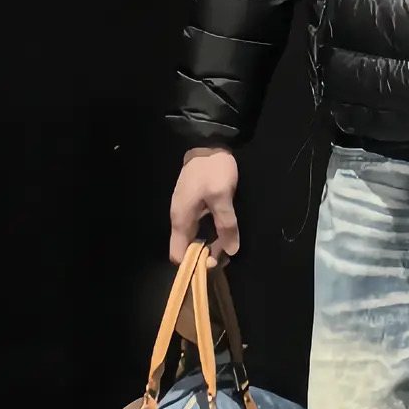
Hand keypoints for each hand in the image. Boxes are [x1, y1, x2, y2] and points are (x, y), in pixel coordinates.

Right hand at [169, 148, 238, 264]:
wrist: (208, 143)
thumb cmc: (213, 170)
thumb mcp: (222, 196)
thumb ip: (226, 224)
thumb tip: (231, 251)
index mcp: (181, 219)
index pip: (178, 254)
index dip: (193, 264)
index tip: (211, 265)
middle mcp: (179, 218)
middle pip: (186, 248)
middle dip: (204, 256)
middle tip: (227, 255)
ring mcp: (185, 210)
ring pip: (194, 237)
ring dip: (209, 244)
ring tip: (228, 245)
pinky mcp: (193, 204)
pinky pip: (198, 226)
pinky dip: (209, 233)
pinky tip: (223, 232)